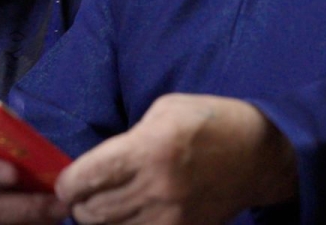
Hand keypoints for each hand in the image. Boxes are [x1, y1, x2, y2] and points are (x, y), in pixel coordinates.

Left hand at [54, 94, 297, 224]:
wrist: (260, 155)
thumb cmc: (212, 122)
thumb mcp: (165, 110)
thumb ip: (128, 138)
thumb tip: (98, 166)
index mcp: (149, 148)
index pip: (87, 178)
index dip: (67, 184)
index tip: (65, 182)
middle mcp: (157, 187)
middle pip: (93, 212)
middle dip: (79, 204)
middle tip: (81, 196)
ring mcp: (172, 217)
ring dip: (100, 221)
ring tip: (104, 206)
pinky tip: (130, 216)